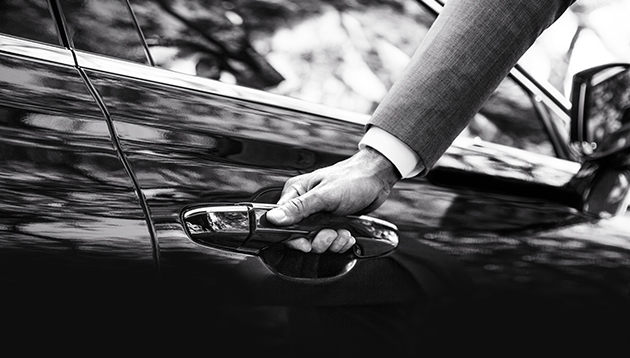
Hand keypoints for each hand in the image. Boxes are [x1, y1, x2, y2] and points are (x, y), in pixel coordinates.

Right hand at [266, 147, 400, 252]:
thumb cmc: (352, 179)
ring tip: (343, 232)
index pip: (282, 222)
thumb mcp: (324, 195)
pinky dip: (340, 241)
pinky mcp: (332, 222)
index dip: (294, 237)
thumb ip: (299, 208)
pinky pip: (331, 241)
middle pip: (300, 236)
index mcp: (296, 193)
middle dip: (318, 241)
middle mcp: (305, 205)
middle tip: (331, 234)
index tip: (306, 243)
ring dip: (332, 242)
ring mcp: (319, 215)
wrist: (377, 179)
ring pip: (317, 241)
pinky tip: (347, 233)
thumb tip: (273, 218)